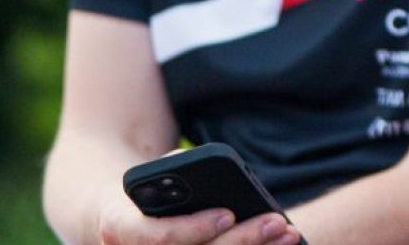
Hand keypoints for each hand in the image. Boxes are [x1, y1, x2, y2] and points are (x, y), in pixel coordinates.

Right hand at [96, 190, 302, 244]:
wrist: (123, 216)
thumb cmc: (146, 190)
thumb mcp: (151, 174)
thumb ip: (174, 171)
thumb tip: (211, 174)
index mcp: (120, 229)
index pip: (158, 237)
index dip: (194, 229)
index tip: (228, 214)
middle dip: (241, 241)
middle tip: (277, 223)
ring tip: (288, 235)